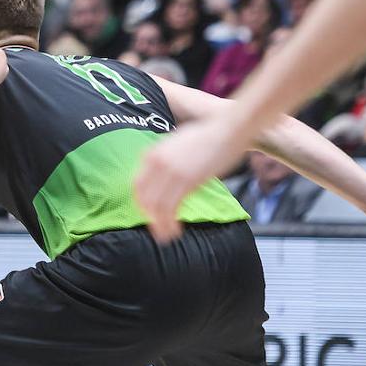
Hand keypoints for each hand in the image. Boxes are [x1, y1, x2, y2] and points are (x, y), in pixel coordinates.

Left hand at [134, 117, 249, 242]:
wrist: (228, 129)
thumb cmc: (208, 135)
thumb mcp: (177, 143)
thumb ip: (165, 158)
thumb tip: (161, 175)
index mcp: (153, 153)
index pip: (137, 185)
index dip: (141, 203)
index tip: (148, 213)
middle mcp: (157, 163)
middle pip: (144, 198)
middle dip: (149, 217)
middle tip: (156, 229)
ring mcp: (171, 172)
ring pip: (155, 207)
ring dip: (159, 225)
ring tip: (165, 236)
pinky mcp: (186, 181)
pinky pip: (170, 209)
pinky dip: (170, 224)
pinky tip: (175, 231)